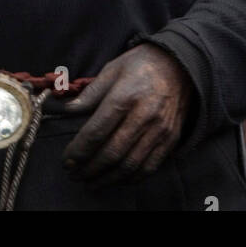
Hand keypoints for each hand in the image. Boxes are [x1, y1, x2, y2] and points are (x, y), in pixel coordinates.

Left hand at [61, 44, 192, 187]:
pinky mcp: (171, 139)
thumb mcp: (112, 69)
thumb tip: (67, 111)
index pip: (97, 131)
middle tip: (74, 174)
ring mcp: (160, 130)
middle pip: (112, 152)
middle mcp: (144, 115)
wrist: (179, 65)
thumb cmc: (140, 65)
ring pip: (130, 165)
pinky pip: (149, 167)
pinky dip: (129, 178)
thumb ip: (90, 94)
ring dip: (107, 178)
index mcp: (126, 95)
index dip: (79, 150)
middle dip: (89, 168)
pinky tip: (115, 179)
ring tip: (91, 182)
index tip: (66, 160)